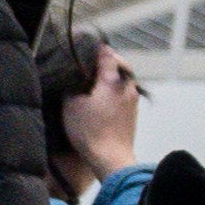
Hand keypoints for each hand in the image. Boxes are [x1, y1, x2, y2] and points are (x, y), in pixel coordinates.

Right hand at [56, 59, 144, 182]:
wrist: (111, 156)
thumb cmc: (90, 131)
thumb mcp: (71, 105)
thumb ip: (73, 85)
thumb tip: (74, 77)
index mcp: (113, 81)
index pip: (108, 55)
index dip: (97, 50)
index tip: (87, 47)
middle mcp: (127, 87)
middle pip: (119, 65)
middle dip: (105, 62)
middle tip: (89, 63)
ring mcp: (133, 100)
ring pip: (122, 79)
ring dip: (110, 77)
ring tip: (92, 80)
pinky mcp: (133, 112)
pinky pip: (123, 92)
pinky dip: (113, 89)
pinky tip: (100, 96)